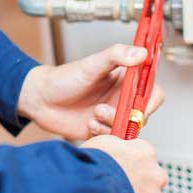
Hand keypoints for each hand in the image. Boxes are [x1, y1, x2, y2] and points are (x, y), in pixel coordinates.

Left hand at [16, 44, 164, 141]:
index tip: (138, 105)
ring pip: (128, 129)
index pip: (153, 92)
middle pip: (142, 114)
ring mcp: (112, 116)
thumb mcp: (91, 64)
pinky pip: (113, 140)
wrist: (40, 99)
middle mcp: (121, 99)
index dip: (150, 101)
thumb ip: (116, 55)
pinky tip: (88, 125)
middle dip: (128, 117)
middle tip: (105, 110)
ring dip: (112, 125)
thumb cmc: (64, 78)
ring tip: (93, 115)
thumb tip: (142, 52)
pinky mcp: (102, 131)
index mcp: (124, 81)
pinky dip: (103, 134)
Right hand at [80, 134, 167, 192]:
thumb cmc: (92, 163)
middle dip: (134, 187)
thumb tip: (115, 148)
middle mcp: (155, 175)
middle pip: (148, 182)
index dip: (128, 164)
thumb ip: (115, 145)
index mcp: (145, 152)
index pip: (142, 157)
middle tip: (111, 192)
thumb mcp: (102, 142)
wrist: (90, 187)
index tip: (117, 169)